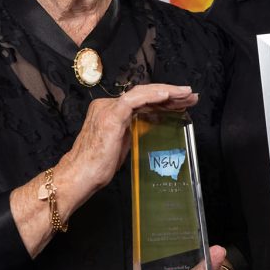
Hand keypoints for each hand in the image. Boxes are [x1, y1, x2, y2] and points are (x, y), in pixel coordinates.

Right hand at [65, 83, 198, 190]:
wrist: (79, 176)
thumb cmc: (96, 166)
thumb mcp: (121, 144)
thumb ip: (132, 131)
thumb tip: (149, 125)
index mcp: (110, 111)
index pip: (142, 99)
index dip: (163, 99)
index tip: (181, 102)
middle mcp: (108, 105)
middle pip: (145, 94)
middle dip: (171, 94)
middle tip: (190, 95)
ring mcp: (109, 108)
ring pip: (143, 93)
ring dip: (168, 93)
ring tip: (186, 94)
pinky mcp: (111, 116)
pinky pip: (135, 100)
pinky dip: (152, 96)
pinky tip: (168, 95)